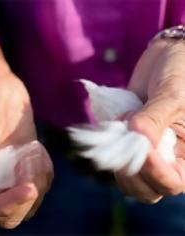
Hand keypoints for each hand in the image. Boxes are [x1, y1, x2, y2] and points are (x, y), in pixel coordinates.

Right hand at [0, 30, 52, 227]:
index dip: (3, 208)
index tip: (27, 189)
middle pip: (8, 217)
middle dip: (23, 200)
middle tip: (29, 165)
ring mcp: (6, 177)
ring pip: (29, 204)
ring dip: (37, 182)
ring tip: (30, 151)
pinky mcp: (23, 167)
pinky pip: (41, 183)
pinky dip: (44, 171)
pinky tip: (35, 149)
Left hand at [115, 39, 184, 203]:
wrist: (167, 58)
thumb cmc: (181, 73)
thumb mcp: (173, 95)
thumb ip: (155, 119)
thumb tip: (137, 137)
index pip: (172, 183)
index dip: (154, 173)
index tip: (141, 147)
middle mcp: (169, 160)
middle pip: (146, 190)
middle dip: (130, 171)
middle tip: (124, 140)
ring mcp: (147, 154)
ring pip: (127, 178)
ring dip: (117, 159)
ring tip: (124, 123)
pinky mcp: (129, 144)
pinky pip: (115, 158)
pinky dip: (108, 146)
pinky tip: (117, 120)